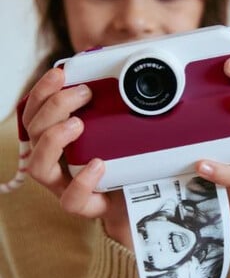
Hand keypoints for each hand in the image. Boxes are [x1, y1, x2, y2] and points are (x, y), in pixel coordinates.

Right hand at [22, 67, 132, 248]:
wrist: (148, 201)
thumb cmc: (131, 161)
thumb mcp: (124, 129)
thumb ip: (118, 104)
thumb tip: (123, 70)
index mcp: (60, 140)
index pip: (36, 114)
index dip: (41, 92)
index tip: (61, 72)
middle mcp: (58, 162)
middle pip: (34, 133)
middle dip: (52, 106)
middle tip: (84, 93)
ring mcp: (68, 186)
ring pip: (39, 167)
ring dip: (53, 139)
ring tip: (78, 124)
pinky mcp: (88, 207)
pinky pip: (71, 201)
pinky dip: (81, 182)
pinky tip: (98, 165)